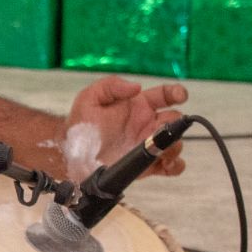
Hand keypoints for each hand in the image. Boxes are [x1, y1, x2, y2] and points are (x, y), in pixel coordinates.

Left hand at [65, 76, 189, 179]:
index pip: (164, 95)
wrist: (72, 154)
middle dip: (176, 125)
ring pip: (176, 143)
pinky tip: (164, 164)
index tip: (180, 96)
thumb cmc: (81, 125)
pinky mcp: (147, 165)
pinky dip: (175, 165)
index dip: (176, 93)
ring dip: (175, 146)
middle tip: (161, 131)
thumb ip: (111, 85)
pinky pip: (172, 166)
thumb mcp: (90, 97)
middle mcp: (147, 124)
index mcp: (138, 105)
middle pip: (175, 121)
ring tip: (161, 151)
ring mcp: (148, 145)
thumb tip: (136, 87)